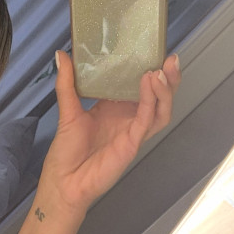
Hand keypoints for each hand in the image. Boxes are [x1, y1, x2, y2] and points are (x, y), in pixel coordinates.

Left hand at [42, 50, 180, 215]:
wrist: (63, 183)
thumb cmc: (65, 153)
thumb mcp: (67, 111)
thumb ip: (67, 83)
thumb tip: (62, 54)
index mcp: (114, 109)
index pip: (137, 85)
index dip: (147, 68)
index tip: (152, 49)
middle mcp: (127, 118)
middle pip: (157, 96)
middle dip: (167, 77)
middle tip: (170, 57)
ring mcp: (132, 132)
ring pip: (161, 108)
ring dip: (165, 89)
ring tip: (162, 69)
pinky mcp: (132, 143)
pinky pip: (147, 120)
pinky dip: (151, 101)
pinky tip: (150, 83)